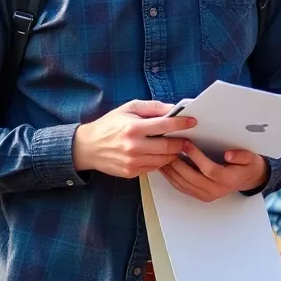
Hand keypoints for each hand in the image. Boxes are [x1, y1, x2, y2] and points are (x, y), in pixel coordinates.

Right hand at [72, 100, 195, 178]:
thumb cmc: (110, 124)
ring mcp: (132, 162)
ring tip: (177, 146)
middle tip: (189, 138)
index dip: (182, 123)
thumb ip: (153, 107)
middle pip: (168, 146)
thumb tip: (174, 108)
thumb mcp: (129, 108)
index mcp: (133, 128)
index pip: (165, 125)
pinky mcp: (130, 172)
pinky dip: (161, 161)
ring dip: (174, 153)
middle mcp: (133, 146)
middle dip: (182, 142)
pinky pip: (154, 167)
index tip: (193, 122)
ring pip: (164, 160)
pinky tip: (162, 154)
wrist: (87, 147)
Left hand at [158, 142, 269, 201]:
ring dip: (172, 172)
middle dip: (178, 163)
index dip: (196, 156)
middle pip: (191, 178)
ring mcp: (206, 195)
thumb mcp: (250, 158)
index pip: (208, 169)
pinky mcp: (200, 196)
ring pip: (184, 184)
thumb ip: (241, 155)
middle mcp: (215, 190)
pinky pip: (182, 188)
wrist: (247, 179)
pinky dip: (172, 178)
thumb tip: (229, 153)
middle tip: (169, 149)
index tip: (186, 144)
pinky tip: (167, 169)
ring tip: (163, 158)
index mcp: (227, 180)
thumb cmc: (247, 166)